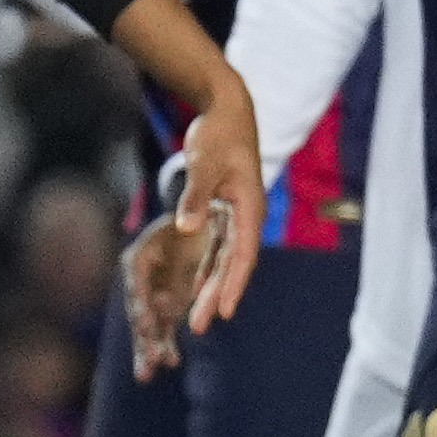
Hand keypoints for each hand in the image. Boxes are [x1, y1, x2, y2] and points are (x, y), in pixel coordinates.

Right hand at [118, 208, 200, 383]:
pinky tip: (167, 361)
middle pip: (140, 311)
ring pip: (150, 323)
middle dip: (144, 338)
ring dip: (151, 347)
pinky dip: (163, 342)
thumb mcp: (195, 205)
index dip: (142, 307)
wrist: (201, 210)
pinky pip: (163, 325)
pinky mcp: (168, 299)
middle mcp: (142, 277)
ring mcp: (154, 289)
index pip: (138, 287)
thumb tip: (189, 224)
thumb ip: (191, 219)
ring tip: (147, 374)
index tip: (147, 328)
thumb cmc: (197, 205)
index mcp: (140, 257)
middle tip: (145, 367)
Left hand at [165, 84, 263, 334]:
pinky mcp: (225, 210)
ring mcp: (237, 215)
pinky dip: (208, 267)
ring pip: (226, 260)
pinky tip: (197, 288)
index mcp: (250, 207)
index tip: (224, 311)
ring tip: (198, 319)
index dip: (233, 284)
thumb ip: (196, 196)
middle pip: (234, 264)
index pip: (243, 254)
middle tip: (201, 326)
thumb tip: (186, 228)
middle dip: (218, 295)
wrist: (226, 109)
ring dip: (213, 287)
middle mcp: (247, 216)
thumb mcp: (204, 162)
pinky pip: (218, 247)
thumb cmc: (218, 134)